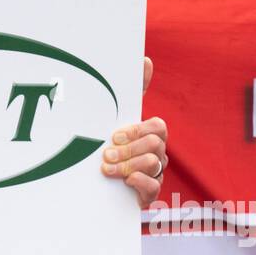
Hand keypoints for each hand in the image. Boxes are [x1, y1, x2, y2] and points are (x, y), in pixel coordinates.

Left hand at [100, 57, 167, 203]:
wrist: (97, 185)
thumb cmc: (112, 146)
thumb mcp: (118, 117)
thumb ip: (133, 91)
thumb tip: (145, 59)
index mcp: (150, 135)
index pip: (157, 127)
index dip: (137, 129)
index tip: (115, 135)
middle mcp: (157, 153)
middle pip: (155, 145)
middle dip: (129, 149)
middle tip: (107, 154)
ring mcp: (155, 174)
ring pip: (154, 164)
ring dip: (128, 165)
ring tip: (106, 169)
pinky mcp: (149, 195)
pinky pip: (153, 188)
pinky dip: (138, 182)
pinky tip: (125, 182)